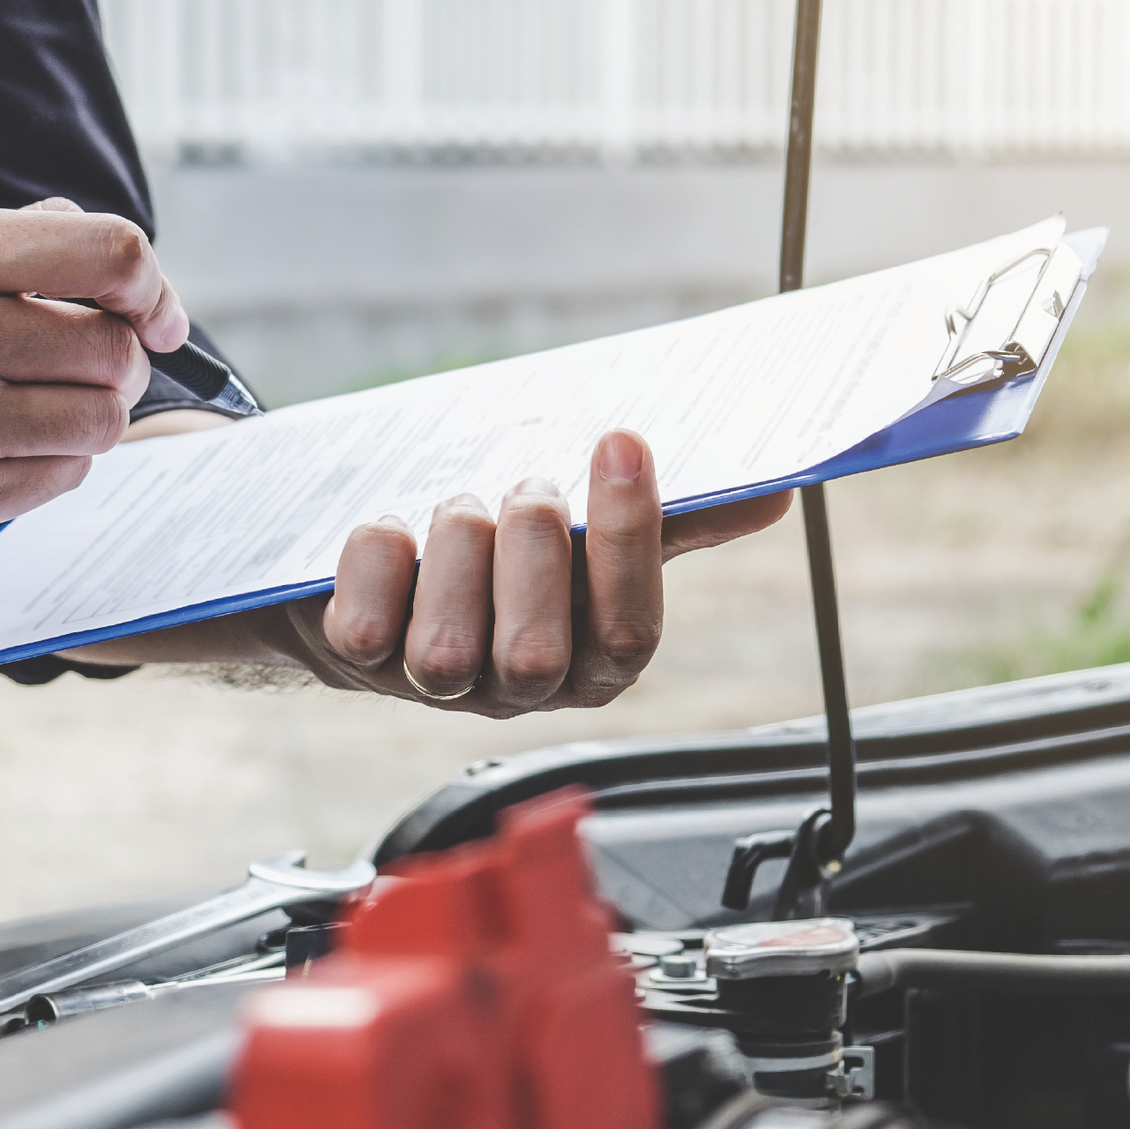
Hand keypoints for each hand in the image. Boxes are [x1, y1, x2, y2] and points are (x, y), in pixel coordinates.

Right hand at [0, 203, 187, 579]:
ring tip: (24, 414)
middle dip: (114, 363)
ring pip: (100, 423)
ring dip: (83, 422)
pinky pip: (56, 482)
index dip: (151, 289)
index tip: (155, 314)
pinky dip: (45, 470)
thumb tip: (86, 239)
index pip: (109, 254)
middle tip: (75, 370)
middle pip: (115, 349)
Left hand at [285, 429, 789, 715]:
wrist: (381, 565)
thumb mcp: (586, 531)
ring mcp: (434, 683)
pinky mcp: (357, 662)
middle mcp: (517, 687)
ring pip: (447, 649)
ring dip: (456, 550)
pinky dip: (376, 558)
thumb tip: (771, 495)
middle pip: (537, 655)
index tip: (620, 441)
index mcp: (591, 659)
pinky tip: (391, 533)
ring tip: (457, 508)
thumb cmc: (501, 546)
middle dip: (531, 553)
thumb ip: (669, 522)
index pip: (630, 631)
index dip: (629, 537)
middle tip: (525, 488)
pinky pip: (365, 627)